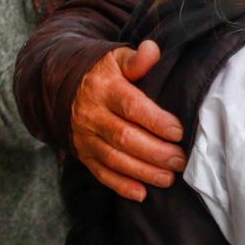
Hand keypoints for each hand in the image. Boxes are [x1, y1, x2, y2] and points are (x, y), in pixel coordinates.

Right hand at [72, 40, 187, 200]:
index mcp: (104, 88)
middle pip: (124, 137)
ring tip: (169, 178)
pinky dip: (121, 186)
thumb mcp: (116, 58)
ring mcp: (85, 137)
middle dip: (155, 152)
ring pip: (114, 158)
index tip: (178, 132)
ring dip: (143, 172)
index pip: (131, 106)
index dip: (156, 121)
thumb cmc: (103, 73)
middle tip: (180, 160)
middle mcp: (91, 114)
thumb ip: (137, 59)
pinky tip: (142, 193)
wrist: (63, 86)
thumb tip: (153, 51)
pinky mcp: (83, 153)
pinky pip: (100, 173)